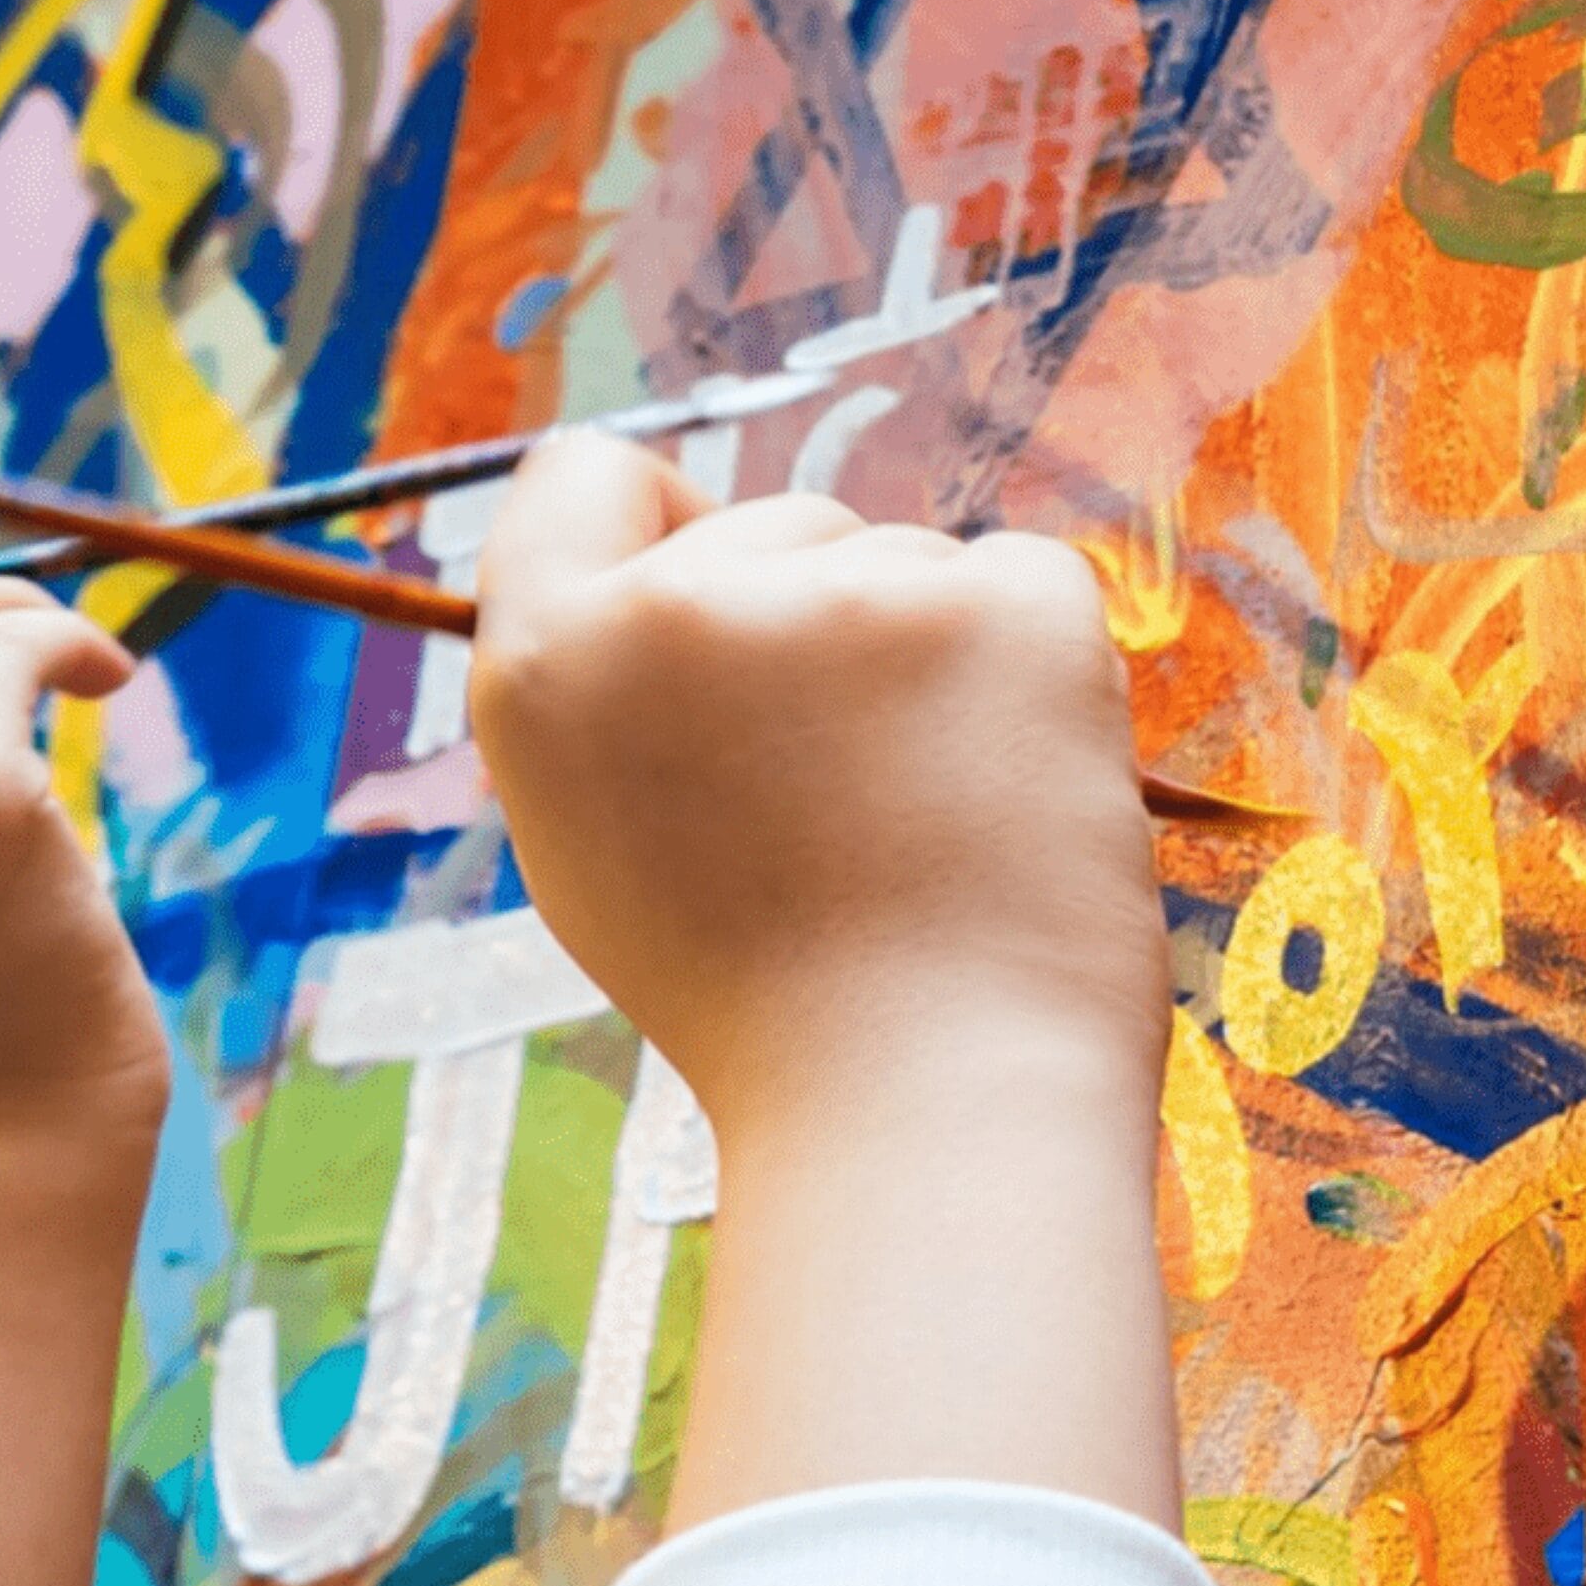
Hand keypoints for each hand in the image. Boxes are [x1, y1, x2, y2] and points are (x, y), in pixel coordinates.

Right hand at [468, 434, 1170, 1143]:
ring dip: (934, 660)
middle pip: (779, 521)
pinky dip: (1037, 667)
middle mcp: (684, 603)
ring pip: (911, 562)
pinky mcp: (1011, 608)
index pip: (586, 476)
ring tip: (932, 825)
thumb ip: (616, 696)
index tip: (721, 616)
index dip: (660, 533)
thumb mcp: (604, 849)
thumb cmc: (772, 1011)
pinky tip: (1014, 791)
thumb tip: (671, 574)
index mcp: (548, 660)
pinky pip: (1028, 582)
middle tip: (845, 806)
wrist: (930, 1108)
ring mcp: (858, 592)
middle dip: (824, 627)